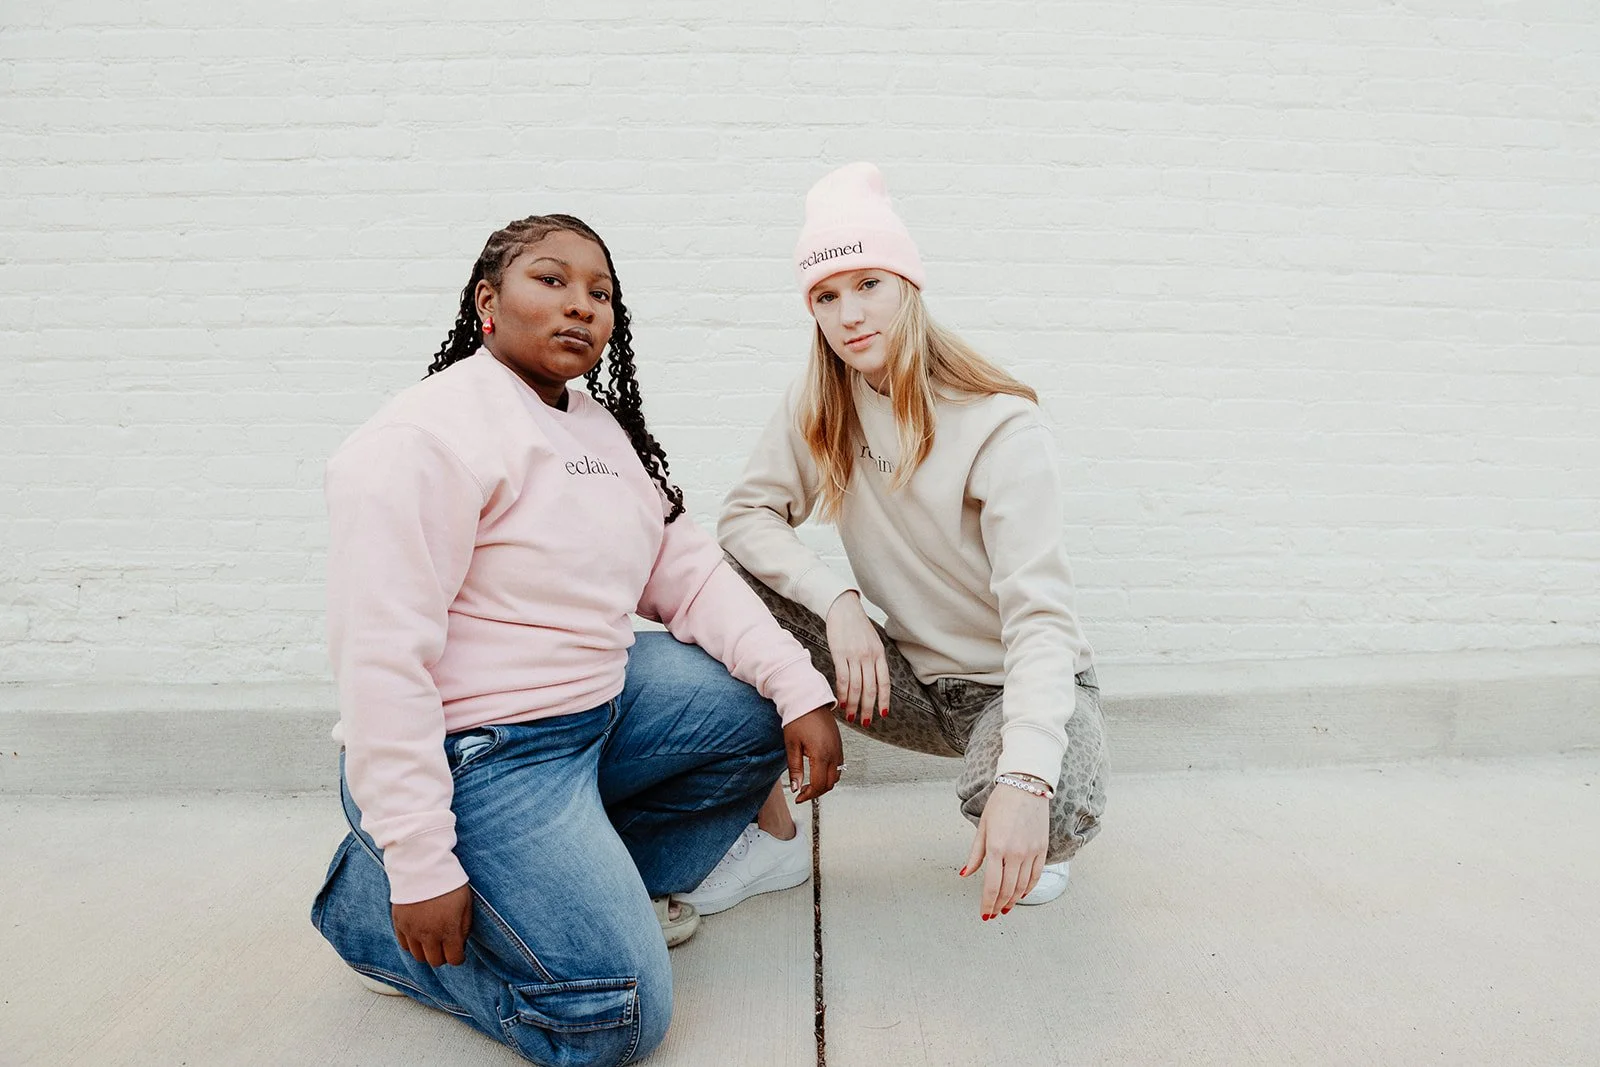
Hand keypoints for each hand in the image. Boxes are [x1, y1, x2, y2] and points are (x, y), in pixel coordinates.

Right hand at [391, 882, 472, 966]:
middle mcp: (428, 935)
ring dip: (427, 952)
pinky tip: (419, 935)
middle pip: (435, 961)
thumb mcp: (466, 903)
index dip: (459, 957)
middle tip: (446, 945)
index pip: (454, 959)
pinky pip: (405, 946)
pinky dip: (413, 944)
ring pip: (419, 957)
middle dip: (443, 956)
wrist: (422, 866)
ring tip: (433, 940)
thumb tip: (460, 943)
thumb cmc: (448, 882)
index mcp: (448, 930)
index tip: (459, 952)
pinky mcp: (399, 924)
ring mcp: (412, 931)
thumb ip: (464, 927)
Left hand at [783, 703, 843, 802]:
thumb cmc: (798, 719)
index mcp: (821, 754)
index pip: (819, 784)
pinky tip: (818, 771)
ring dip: (824, 783)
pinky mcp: (839, 745)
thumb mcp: (792, 745)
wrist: (808, 700)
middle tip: (802, 792)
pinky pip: (839, 766)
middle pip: (830, 784)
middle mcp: (833, 753)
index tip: (798, 797)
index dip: (808, 795)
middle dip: (817, 792)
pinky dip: (830, 774)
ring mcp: (838, 749)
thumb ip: (795, 769)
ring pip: (837, 776)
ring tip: (810, 783)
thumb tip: (796, 787)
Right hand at [825, 591, 891, 726]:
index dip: (884, 699)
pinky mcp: (839, 654)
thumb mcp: (874, 640)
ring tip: (851, 715)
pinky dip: (842, 693)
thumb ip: (875, 659)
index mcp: (880, 654)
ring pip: (856, 687)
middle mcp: (869, 656)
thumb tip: (876, 678)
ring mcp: (854, 656)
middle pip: (870, 688)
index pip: (884, 682)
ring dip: (854, 704)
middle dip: (868, 708)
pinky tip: (841, 702)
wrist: (843, 608)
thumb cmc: (857, 625)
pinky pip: (842, 678)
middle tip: (865, 721)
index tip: (882, 713)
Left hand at [960, 782, 1048, 920]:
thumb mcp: (982, 827)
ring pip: (1022, 886)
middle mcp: (1015, 853)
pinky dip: (1028, 888)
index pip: (992, 886)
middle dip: (998, 905)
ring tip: (1005, 907)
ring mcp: (1031, 852)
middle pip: (1007, 890)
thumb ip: (975, 854)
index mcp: (996, 847)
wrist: (1026, 786)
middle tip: (993, 913)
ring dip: (1013, 900)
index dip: (987, 903)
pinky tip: (1021, 894)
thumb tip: (965, 873)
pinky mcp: (1042, 849)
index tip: (984, 913)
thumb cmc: (1001, 803)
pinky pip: (1036, 875)